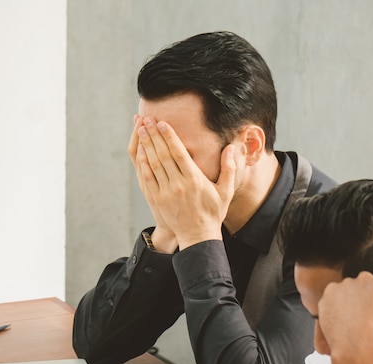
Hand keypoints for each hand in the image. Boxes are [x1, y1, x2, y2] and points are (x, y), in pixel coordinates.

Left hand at [135, 116, 235, 249]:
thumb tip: (232, 147)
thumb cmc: (213, 212)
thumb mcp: (225, 191)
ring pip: (153, 164)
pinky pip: (148, 177)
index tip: (162, 122)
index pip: (179, 153)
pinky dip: (143, 162)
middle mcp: (178, 185)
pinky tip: (140, 150)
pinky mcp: (157, 199)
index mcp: (195, 180)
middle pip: (163, 155)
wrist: (198, 236)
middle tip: (147, 119)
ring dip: (146, 145)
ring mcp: (166, 192)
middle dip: (154, 135)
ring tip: (142, 128)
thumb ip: (229, 168)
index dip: (170, 136)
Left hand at [317, 272, 372, 354]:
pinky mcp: (330, 291)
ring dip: (349, 300)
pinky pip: (332, 296)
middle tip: (365, 315)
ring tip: (351, 319)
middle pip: (366, 286)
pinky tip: (339, 317)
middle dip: (365, 298)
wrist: (355, 344)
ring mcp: (345, 283)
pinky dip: (334, 304)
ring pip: (348, 290)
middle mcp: (365, 278)